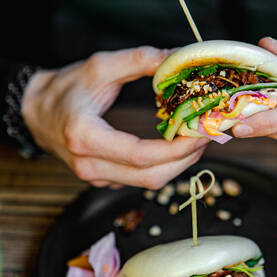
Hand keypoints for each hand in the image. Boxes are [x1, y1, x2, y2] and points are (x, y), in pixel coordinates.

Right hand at [22, 46, 207, 188]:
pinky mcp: (103, 180)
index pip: (141, 156)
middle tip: (205, 138)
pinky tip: (173, 149)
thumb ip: (138, 61)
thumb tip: (175, 58)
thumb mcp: (98, 66)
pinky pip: (139, 180)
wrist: (36, 112)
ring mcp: (96, 177)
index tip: (200, 135)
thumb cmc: (64, 89)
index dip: (176, 150)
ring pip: (147, 183)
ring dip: (177, 165)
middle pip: (150, 177)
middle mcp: (90, 165)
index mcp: (85, 138)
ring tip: (195, 142)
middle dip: (184, 160)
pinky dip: (162, 167)